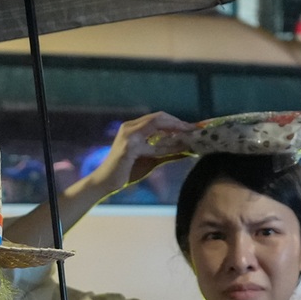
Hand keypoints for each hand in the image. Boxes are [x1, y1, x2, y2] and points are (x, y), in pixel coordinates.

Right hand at [78, 111, 193, 199]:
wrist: (106, 183)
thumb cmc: (126, 171)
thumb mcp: (152, 160)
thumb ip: (167, 153)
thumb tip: (188, 149)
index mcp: (133, 127)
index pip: (158, 118)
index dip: (176, 121)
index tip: (191, 128)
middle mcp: (130, 127)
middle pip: (158, 117)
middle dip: (178, 122)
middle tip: (194, 130)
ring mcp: (128, 135)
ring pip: (156, 124)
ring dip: (175, 130)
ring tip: (189, 137)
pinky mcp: (129, 147)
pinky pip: (153, 144)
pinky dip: (167, 146)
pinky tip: (178, 150)